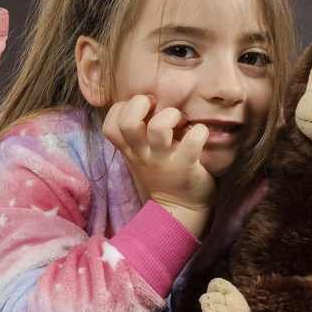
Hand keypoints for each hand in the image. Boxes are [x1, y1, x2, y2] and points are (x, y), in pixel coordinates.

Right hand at [103, 95, 215, 237]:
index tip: (142, 108)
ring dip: (171, 115)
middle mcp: (144, 155)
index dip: (121, 109)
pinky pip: (192, 142)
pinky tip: (201, 133)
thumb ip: (139, 135)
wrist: (182, 209)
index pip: (110, 126)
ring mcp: (164, 161)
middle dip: (141, 104)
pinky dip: (200, 132)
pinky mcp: (186, 167)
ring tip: (180, 120)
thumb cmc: (164, 175)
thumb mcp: (143, 157)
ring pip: (157, 127)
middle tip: (157, 106)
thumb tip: (147, 102)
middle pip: (128, 123)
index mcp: (132, 151)